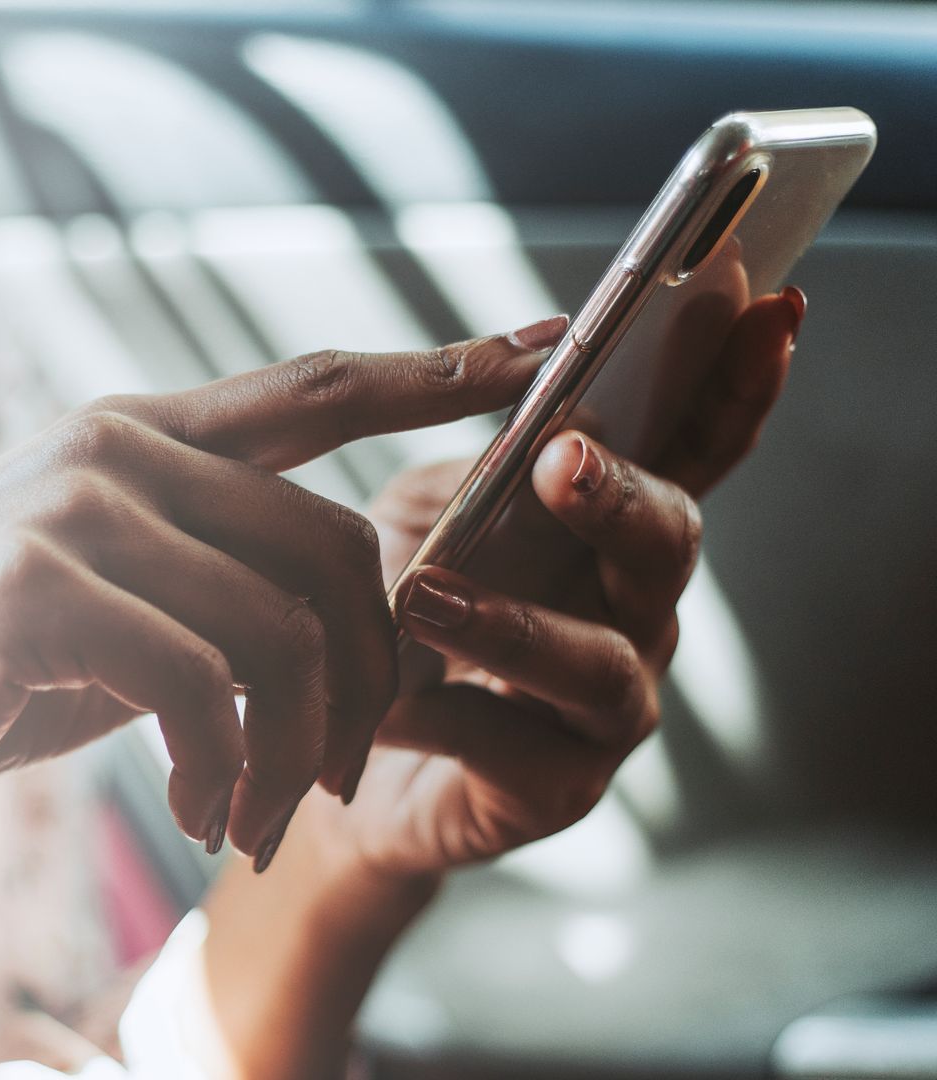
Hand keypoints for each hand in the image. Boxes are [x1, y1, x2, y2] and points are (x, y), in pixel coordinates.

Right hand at [0, 320, 571, 864]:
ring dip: (295, 750)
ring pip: (281, 626)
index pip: (311, 389)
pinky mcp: (30, 590)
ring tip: (254, 818)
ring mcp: (66, 510)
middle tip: (335, 781)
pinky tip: (197, 814)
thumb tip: (334, 612)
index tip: (541, 356)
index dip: (435, 370)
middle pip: (333, 544)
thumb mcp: (98, 607)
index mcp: (127, 437)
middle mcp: (106, 450)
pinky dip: (225, 769)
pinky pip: (202, 684)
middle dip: (368, 679)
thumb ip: (198, 577)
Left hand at [307, 287, 804, 879]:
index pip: (696, 448)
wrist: (338, 748)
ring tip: (425, 598)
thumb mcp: (427, 513)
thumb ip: (481, 460)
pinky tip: (380, 699)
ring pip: (596, 662)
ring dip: (516, 624)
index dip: (737, 385)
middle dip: (621, 498)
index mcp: (614, 528)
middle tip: (562, 459)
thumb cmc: (398, 615)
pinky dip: (438, 714)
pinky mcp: (557, 786)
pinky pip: (509, 747)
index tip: (767, 310)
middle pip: (668, 544)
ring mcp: (609, 705)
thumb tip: (530, 368)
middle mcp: (634, 610)